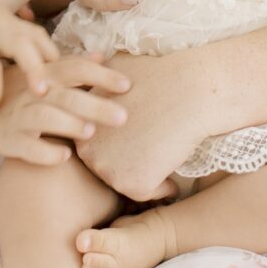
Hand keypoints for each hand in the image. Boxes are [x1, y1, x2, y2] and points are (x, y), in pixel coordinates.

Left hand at [0, 0, 58, 113]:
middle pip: (22, 44)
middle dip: (36, 69)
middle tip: (43, 94)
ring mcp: (3, 16)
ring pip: (35, 34)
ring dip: (49, 58)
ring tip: (54, 83)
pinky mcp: (10, 14)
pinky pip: (35, 31)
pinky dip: (46, 49)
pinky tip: (49, 69)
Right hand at [0, 52, 131, 164]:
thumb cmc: (8, 91)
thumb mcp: (35, 72)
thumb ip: (67, 64)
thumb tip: (101, 56)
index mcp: (42, 74)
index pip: (75, 68)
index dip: (101, 74)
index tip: (127, 85)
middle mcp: (31, 93)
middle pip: (66, 96)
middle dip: (96, 105)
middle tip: (124, 117)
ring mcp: (19, 117)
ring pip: (45, 119)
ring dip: (68, 125)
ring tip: (90, 133)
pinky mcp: (8, 141)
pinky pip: (28, 149)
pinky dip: (46, 153)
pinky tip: (63, 157)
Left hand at [74, 47, 218, 201]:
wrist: (187, 88)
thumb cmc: (156, 75)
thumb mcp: (110, 74)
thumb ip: (95, 90)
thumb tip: (91, 92)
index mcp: (79, 127)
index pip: (100, 145)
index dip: (123, 137)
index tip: (140, 125)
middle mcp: (86, 152)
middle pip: (111, 166)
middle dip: (130, 157)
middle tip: (153, 136)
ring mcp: (107, 171)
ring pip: (130, 181)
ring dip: (148, 171)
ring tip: (164, 145)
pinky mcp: (132, 186)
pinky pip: (152, 193)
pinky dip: (166, 184)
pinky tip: (174, 160)